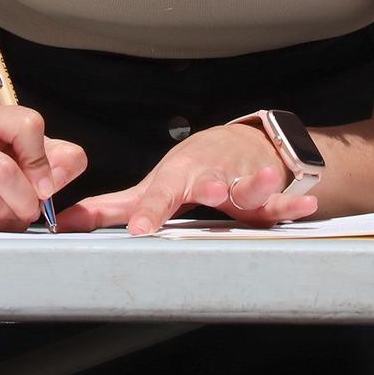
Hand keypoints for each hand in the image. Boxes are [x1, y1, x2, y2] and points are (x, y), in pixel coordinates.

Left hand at [57, 123, 318, 234]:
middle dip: (212, 188)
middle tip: (210, 192)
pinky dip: (296, 202)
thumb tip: (63, 222)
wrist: (240, 146)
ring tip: (265, 184)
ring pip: (250, 187)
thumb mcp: (152, 185)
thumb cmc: (190, 171)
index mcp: (178, 179)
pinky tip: (310, 203)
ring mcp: (242, 184)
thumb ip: (111, 208)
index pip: (160, 197)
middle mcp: (210, 178)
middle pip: (210, 185)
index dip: (150, 211)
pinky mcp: (270, 194)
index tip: (140, 228)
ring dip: (258, 185)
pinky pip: (285, 201)